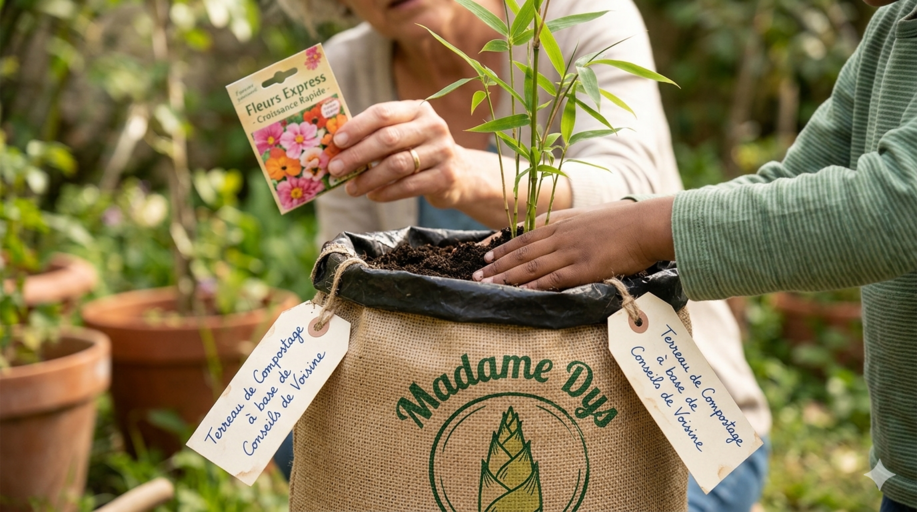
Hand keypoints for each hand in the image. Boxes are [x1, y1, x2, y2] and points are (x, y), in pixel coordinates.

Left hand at [327, 100, 470, 207]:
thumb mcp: (405, 134)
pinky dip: (387, 192)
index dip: (357, 127)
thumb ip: (378, 134)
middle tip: (335, 169)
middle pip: (388, 139)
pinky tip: (372, 196)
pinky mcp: (446, 176)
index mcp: (418, 110)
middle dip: (357, 155)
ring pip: (397, 165)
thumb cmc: (420, 151)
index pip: (383, 113)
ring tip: (351, 189)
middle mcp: (433, 126)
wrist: (461, 173)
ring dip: (369, 178)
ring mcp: (442, 151)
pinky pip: (409, 186)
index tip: (336, 142)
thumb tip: (336, 147)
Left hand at [472, 197, 676, 289]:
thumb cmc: (625, 220)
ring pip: (532, 266)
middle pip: (522, 252)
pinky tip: (518, 292)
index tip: (486, 257)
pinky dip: (533, 285)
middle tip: (477, 276)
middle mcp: (562, 236)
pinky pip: (553, 279)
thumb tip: (559, 229)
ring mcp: (572, 252)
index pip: (525, 237)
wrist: (646, 224)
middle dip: (497, 265)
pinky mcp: (584, 268)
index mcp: (563, 223)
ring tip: (488, 286)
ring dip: (507, 277)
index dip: (504, 248)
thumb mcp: (591, 215)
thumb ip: (572, 223)